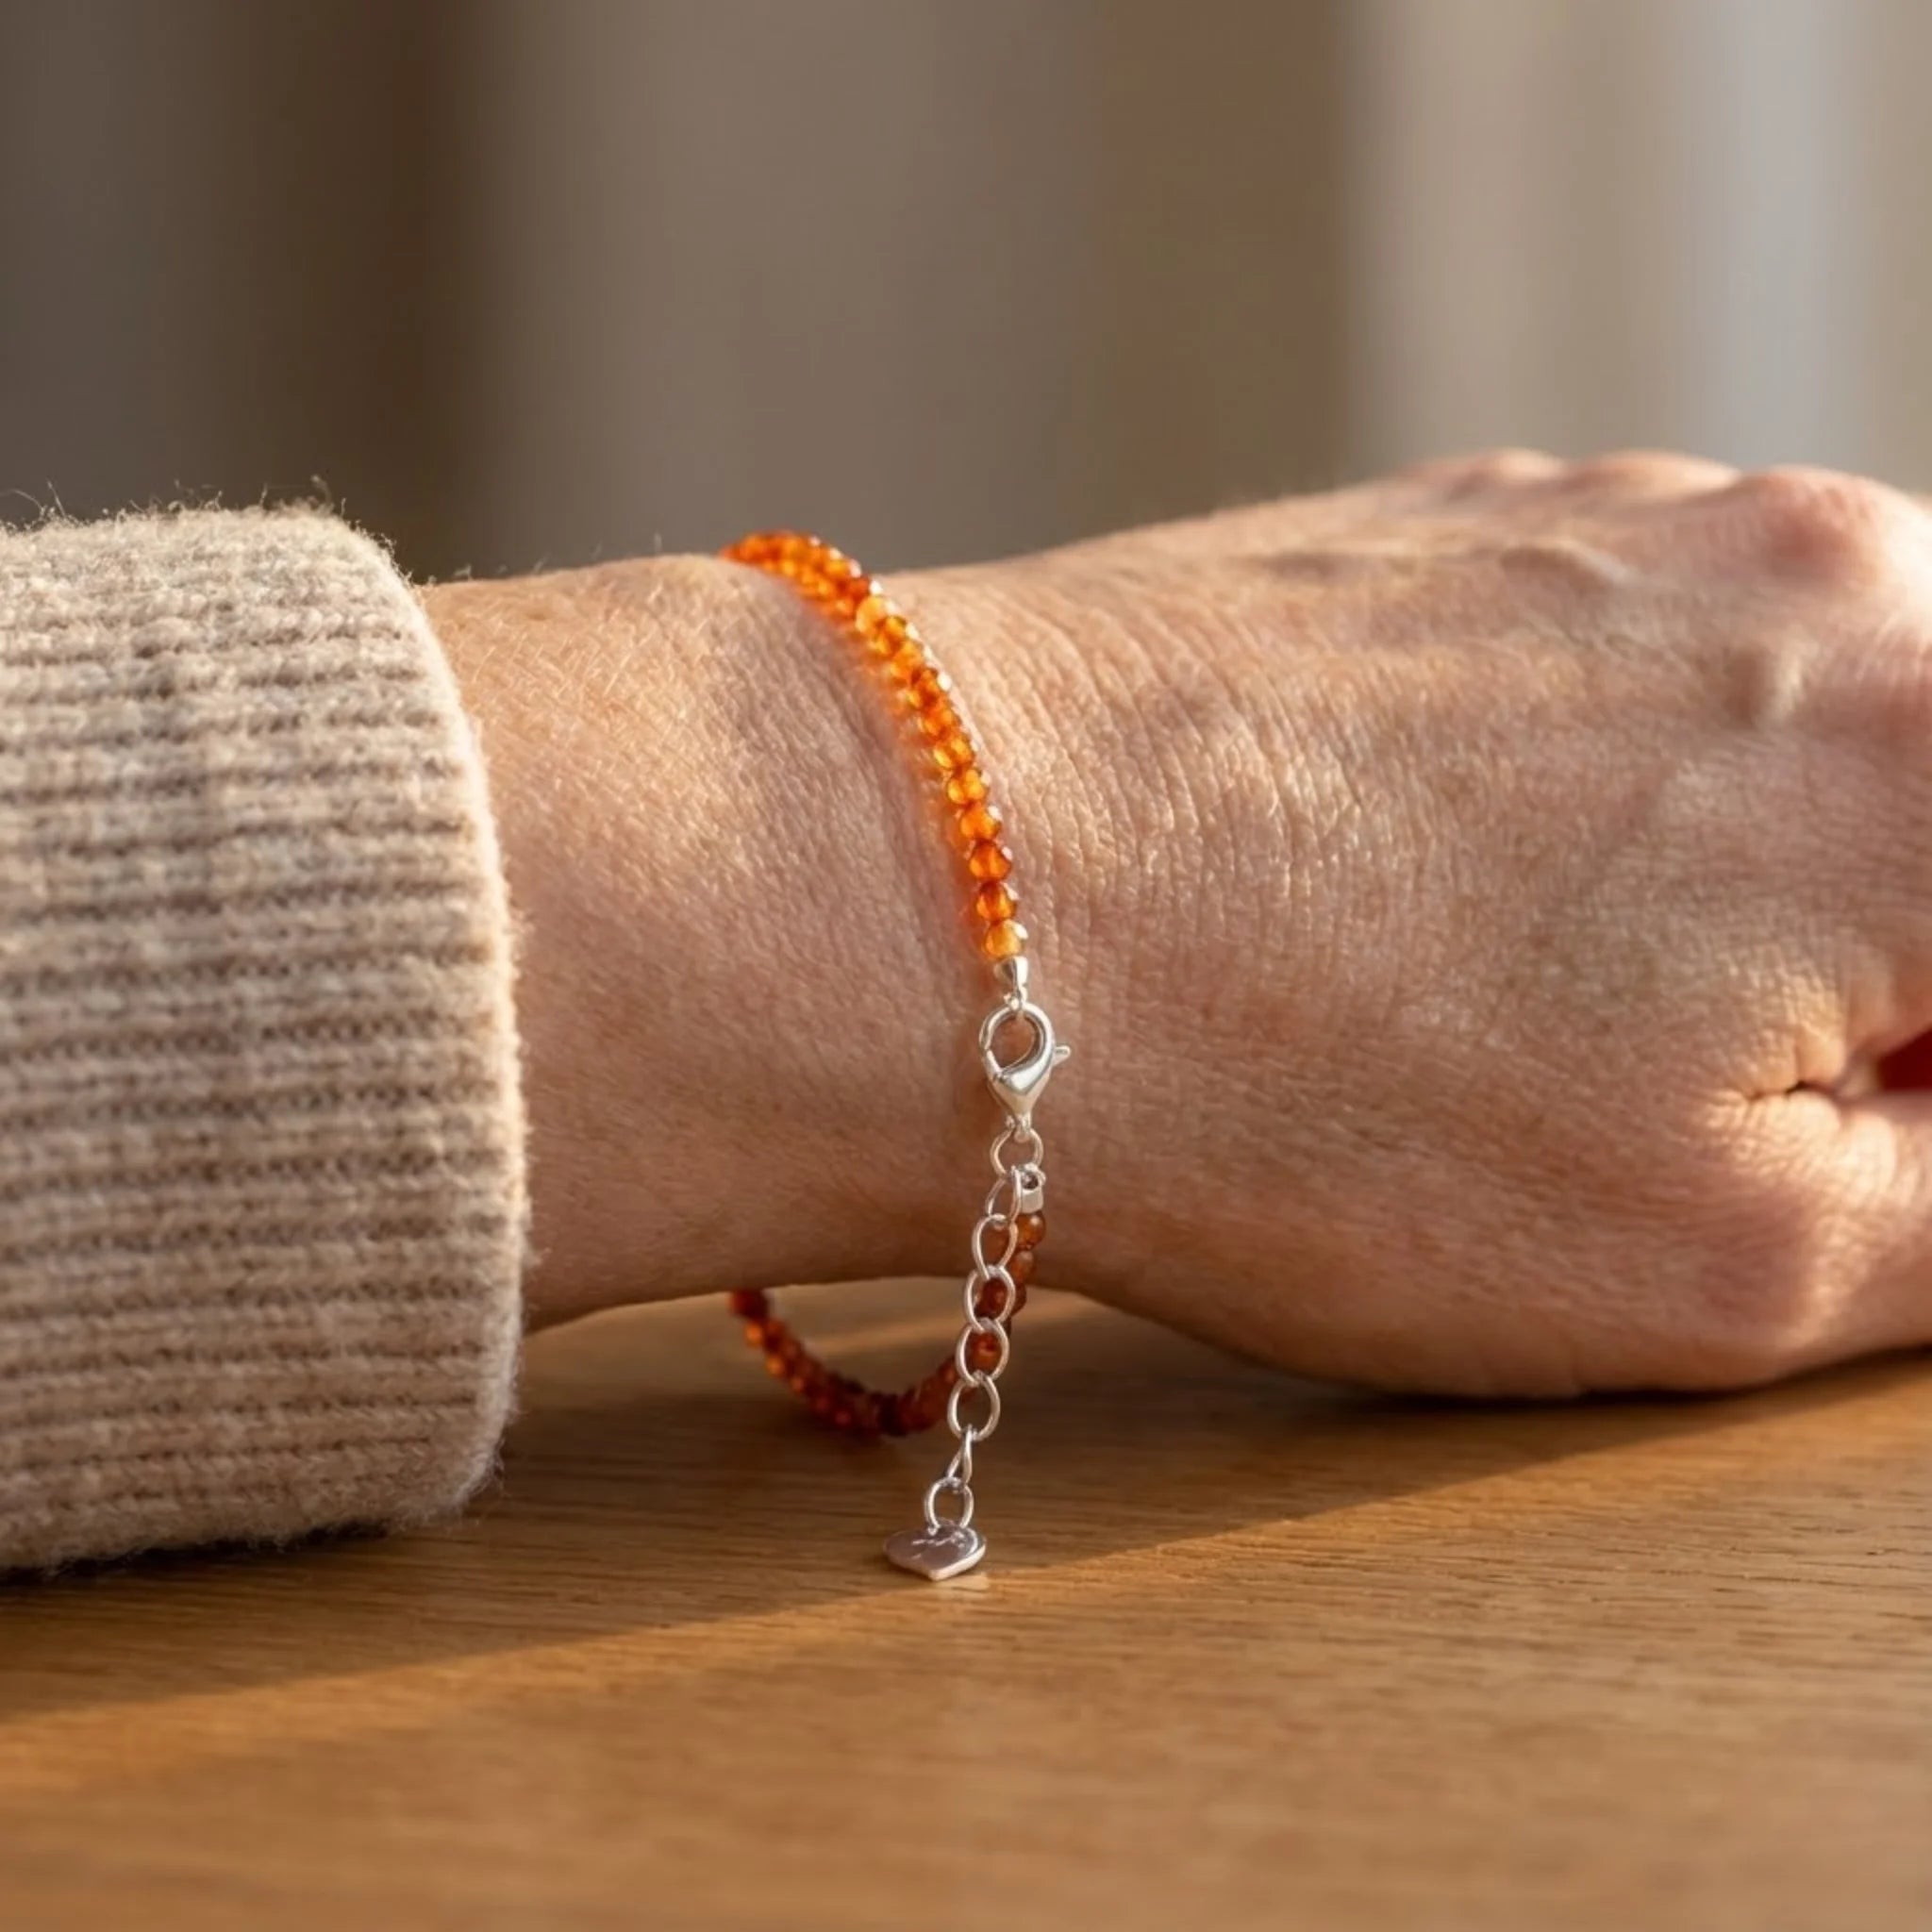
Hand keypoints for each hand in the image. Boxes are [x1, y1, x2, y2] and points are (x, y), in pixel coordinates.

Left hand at [429, 452, 1931, 1396]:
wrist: (935, 896)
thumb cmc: (1312, 1102)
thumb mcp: (1734, 1265)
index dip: (1893, 1077)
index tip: (1800, 1130)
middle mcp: (1823, 572)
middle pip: (1913, 824)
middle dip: (1839, 979)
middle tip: (1636, 1084)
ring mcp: (1623, 517)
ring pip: (1772, 739)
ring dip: (1701, 883)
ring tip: (1488, 988)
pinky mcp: (1460, 522)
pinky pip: (1607, 671)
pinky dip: (1567, 792)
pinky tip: (1401, 881)